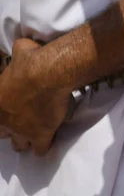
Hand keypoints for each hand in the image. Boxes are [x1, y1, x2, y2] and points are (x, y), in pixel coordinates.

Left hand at [0, 39, 73, 154]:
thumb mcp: (22, 50)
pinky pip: (40, 149)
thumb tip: (23, 46)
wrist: (48, 74)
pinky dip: (43, 146)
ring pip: (19, 145)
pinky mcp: (40, 135)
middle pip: (3, 134)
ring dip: (26, 140)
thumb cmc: (32, 60)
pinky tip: (48, 142)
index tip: (13, 109)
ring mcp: (21, 130)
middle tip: (23, 121)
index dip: (4, 114)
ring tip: (34, 134)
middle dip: (11, 129)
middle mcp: (3, 120)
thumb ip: (19, 54)